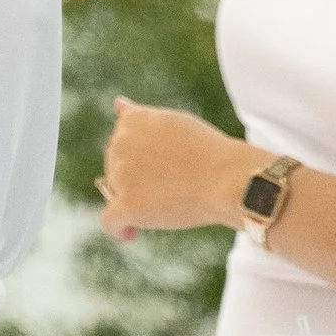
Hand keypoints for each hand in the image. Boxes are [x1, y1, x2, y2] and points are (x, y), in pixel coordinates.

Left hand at [97, 96, 258, 241]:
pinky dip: (119, 230)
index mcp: (131, 119)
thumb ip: (142, 120)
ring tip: (168, 204)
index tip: (160, 170)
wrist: (226, 178)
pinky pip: (109, 222)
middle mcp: (119, 142)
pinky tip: (133, 232)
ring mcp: (120, 173)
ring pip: (116, 194)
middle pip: (115, 169)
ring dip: (134, 202)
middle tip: (171, 188)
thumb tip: (118, 103)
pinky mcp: (126, 204)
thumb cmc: (208, 151)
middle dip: (136, 180)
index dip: (139, 160)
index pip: (123, 144)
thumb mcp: (172, 122)